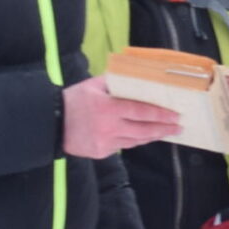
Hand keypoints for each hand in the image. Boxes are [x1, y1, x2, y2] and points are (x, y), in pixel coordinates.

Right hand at [63, 77, 180, 158]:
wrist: (50, 123)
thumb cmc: (73, 100)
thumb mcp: (92, 85)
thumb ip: (114, 81)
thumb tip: (135, 75)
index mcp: (108, 108)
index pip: (141, 111)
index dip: (161, 114)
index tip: (176, 115)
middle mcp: (109, 127)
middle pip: (144, 130)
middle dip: (164, 129)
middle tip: (178, 127)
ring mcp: (106, 142)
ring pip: (136, 140)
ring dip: (152, 136)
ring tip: (165, 132)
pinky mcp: (102, 152)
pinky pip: (123, 146)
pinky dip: (134, 141)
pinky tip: (143, 136)